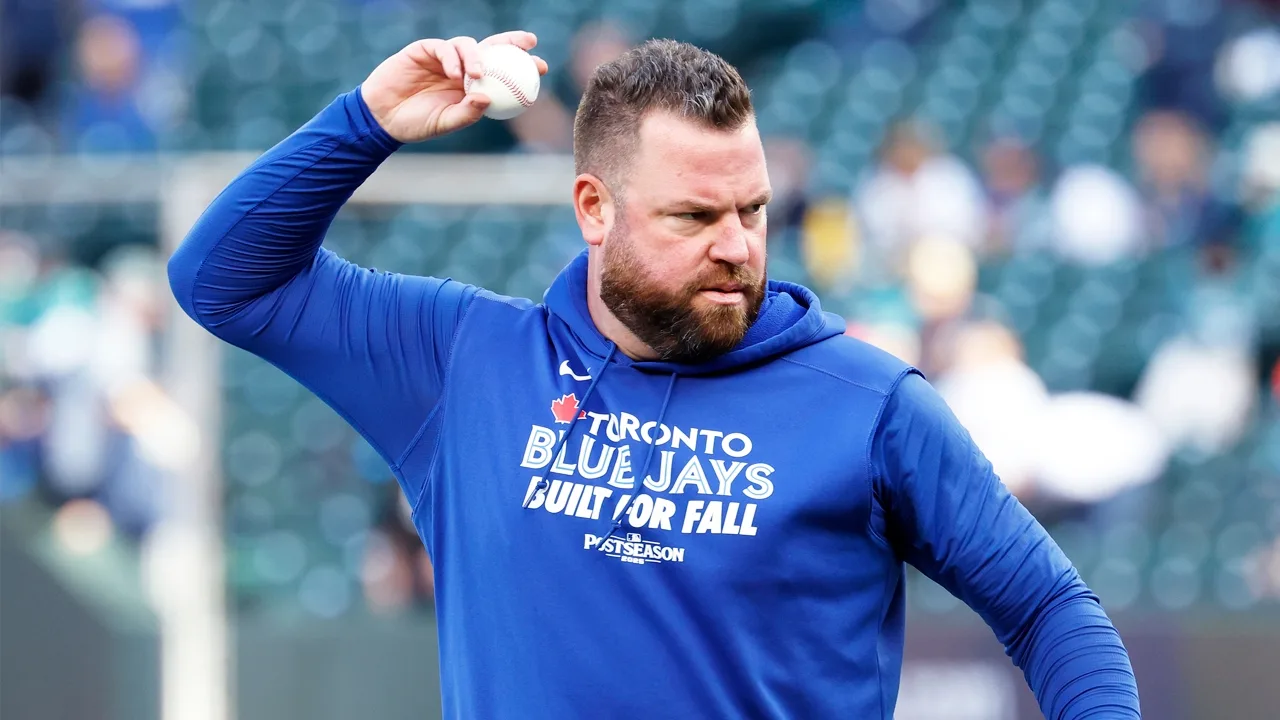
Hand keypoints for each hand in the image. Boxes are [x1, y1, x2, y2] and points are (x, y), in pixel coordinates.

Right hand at [361, 31, 548, 143]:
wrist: (382, 117)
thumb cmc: (416, 124)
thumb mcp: (445, 124)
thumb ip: (467, 113)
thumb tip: (488, 98)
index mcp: (472, 85)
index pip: (502, 71)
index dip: (522, 65)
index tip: (541, 67)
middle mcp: (461, 68)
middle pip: (491, 48)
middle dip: (512, 42)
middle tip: (528, 43)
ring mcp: (443, 58)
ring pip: (467, 45)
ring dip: (476, 56)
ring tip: (477, 74)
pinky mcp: (424, 50)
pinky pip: (443, 47)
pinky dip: (452, 58)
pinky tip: (455, 72)